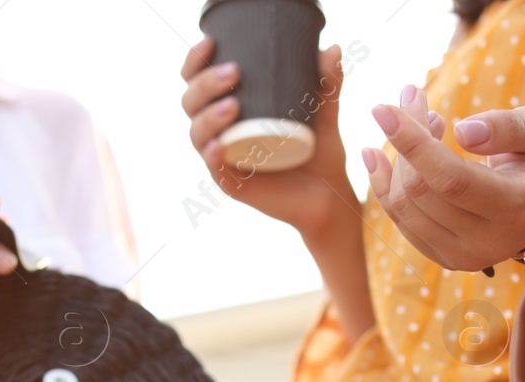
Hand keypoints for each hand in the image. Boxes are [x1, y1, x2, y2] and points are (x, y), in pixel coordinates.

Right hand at [181, 38, 354, 239]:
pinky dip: (213, 155)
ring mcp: (225, 159)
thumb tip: (333, 49)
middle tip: (234, 73)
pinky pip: (215, 169)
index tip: (211, 42)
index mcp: (230, 109)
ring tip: (232, 106)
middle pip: (192, 104)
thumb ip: (327, 82)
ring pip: (198, 135)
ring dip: (208, 117)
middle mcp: (220, 132)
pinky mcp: (235, 185)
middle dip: (205, 84)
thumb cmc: (319, 151)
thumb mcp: (324, 112)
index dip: (195, 62)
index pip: (198, 82)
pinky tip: (218, 145)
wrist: (330, 195)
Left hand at [362, 89, 524, 272]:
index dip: (413, 144)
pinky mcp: (444, 259)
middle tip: (415, 98)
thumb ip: (509, 127)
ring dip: (397, 157)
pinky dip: (385, 183)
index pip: (452, 179)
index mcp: (518, 208)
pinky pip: (399, 220)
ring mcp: (464, 257)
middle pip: (421, 190)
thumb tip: (463, 132)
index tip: (383, 109)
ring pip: (403, 206)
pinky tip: (381, 154)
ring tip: (420, 121)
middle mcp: (489, 242)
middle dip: (405, 139)